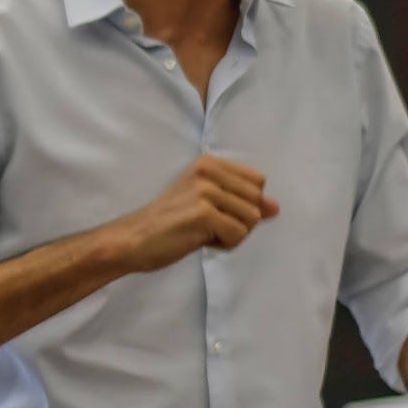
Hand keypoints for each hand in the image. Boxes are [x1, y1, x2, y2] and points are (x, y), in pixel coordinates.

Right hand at [113, 156, 281, 272]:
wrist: (132, 239)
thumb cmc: (168, 223)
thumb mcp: (206, 203)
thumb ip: (241, 201)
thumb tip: (275, 207)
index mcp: (209, 163)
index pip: (258, 182)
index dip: (244, 204)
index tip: (215, 211)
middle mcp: (208, 171)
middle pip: (258, 201)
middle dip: (240, 221)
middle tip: (209, 225)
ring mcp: (206, 191)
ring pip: (252, 219)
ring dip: (233, 234)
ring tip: (204, 233)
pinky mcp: (204, 214)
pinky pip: (239, 234)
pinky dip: (225, 244)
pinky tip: (200, 240)